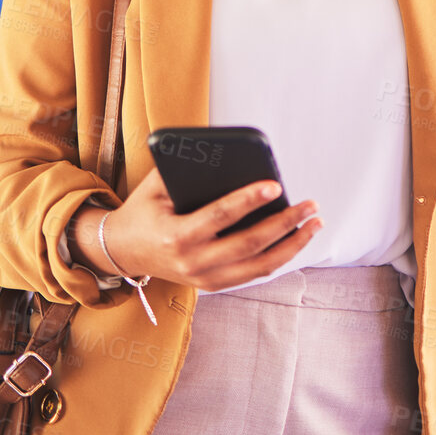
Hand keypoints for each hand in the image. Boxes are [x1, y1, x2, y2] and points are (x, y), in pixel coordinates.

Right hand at [94, 168, 322, 292]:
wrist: (122, 251)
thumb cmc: (143, 210)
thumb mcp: (155, 185)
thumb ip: (184, 168)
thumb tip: (222, 149)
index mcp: (177, 235)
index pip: (221, 216)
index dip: (249, 200)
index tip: (276, 185)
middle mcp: (193, 262)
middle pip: (250, 245)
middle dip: (286, 224)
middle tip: (310, 206)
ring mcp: (204, 279)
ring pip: (260, 267)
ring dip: (292, 245)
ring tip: (314, 224)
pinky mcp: (213, 285)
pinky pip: (253, 274)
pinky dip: (279, 256)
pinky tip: (296, 238)